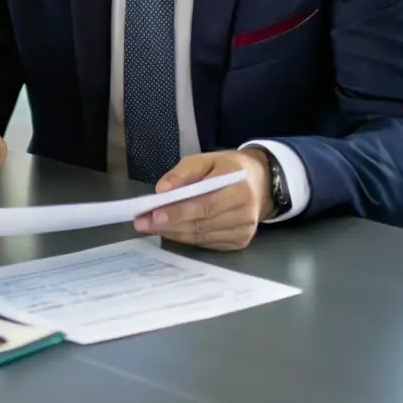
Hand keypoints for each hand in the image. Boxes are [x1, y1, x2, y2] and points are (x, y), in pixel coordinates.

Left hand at [133, 149, 272, 250]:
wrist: (260, 182)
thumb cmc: (228, 168)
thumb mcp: (207, 159)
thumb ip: (183, 172)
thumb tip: (162, 190)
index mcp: (238, 186)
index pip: (204, 204)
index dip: (178, 211)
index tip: (153, 214)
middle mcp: (245, 212)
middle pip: (200, 223)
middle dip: (168, 224)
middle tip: (141, 223)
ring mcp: (244, 230)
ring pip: (201, 236)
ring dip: (173, 233)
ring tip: (149, 227)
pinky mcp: (240, 242)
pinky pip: (207, 243)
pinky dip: (186, 238)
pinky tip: (170, 232)